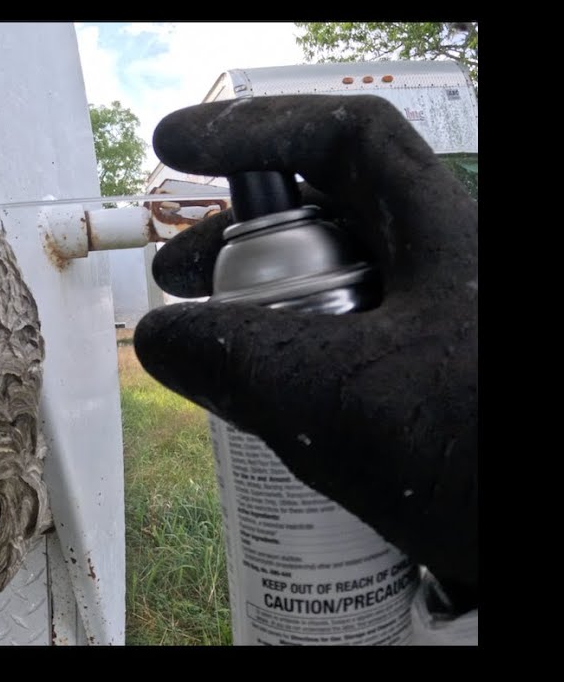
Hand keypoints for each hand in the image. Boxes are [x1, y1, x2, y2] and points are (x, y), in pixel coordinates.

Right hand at [134, 94, 476, 602]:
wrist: (562, 553)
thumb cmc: (481, 452)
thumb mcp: (338, 398)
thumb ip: (233, 361)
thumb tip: (160, 337)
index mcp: (443, 231)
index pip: (342, 138)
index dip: (253, 130)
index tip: (178, 146)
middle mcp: (451, 266)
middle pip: (333, 214)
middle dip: (240, 236)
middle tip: (178, 272)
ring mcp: (451, 329)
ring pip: (346, 285)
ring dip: (269, 300)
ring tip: (212, 341)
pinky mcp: (448, 388)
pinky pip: (362, 345)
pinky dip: (305, 354)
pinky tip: (276, 401)